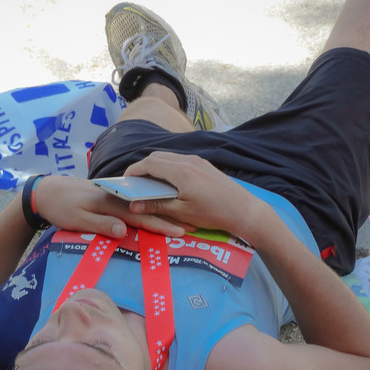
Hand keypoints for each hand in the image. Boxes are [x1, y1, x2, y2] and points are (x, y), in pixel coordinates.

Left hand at [34, 175, 188, 238]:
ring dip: (162, 214)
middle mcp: (116, 198)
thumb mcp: (77, 218)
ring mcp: (114, 198)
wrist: (46, 191)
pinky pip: (133, 206)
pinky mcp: (110, 199)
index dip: (161, 224)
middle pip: (147, 210)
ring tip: (181, 220)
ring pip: (142, 207)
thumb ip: (101, 224)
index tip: (180, 232)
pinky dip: (147, 210)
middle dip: (169, 219)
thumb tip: (124, 231)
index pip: (141, 216)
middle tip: (190, 227)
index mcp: (111, 203)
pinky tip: (157, 213)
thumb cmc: (61, 207)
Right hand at [123, 152, 265, 236]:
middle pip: (157, 156)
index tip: (125, 181)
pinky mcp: (205, 165)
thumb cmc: (213, 213)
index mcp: (180, 171)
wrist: (244, 210)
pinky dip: (169, 168)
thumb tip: (133, 206)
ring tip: (149, 184)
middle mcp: (189, 160)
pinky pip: (180, 161)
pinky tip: (169, 183)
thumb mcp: (182, 212)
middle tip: (135, 183)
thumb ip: (157, 205)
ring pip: (169, 157)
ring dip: (156, 167)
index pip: (149, 163)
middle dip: (143, 167)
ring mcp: (198, 161)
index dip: (134, 171)